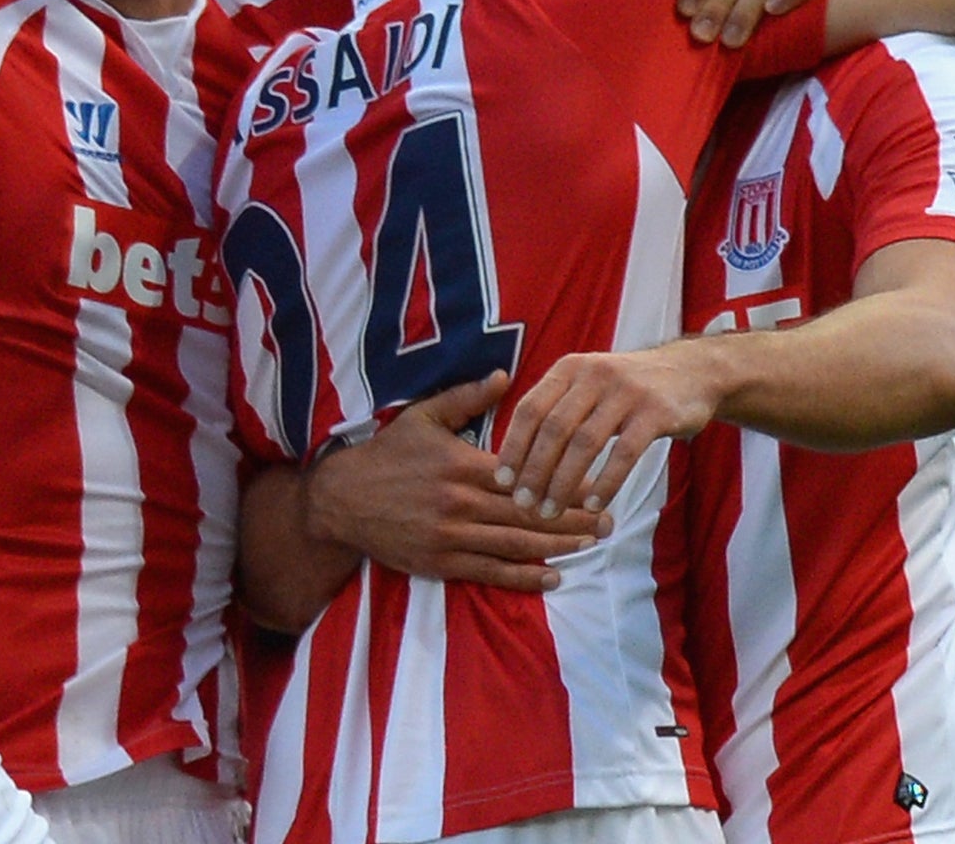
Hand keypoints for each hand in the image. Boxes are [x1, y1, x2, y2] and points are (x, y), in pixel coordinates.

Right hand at [308, 372, 607, 590]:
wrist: (343, 498)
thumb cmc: (387, 454)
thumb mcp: (423, 416)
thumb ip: (467, 397)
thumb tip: (504, 375)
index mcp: (462, 465)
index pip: (526, 476)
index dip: (564, 482)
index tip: (597, 485)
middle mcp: (460, 503)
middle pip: (529, 514)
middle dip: (574, 519)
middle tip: (611, 523)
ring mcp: (450, 536)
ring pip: (515, 545)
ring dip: (558, 548)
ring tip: (592, 547)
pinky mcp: (440, 563)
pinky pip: (490, 572)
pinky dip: (524, 577)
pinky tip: (552, 578)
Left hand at [493, 344, 721, 516]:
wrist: (691, 372)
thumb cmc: (626, 389)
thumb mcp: (587, 385)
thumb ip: (555, 410)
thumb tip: (514, 459)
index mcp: (569, 368)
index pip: (530, 409)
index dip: (513, 446)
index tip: (502, 482)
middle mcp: (594, 374)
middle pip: (554, 429)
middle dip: (534, 471)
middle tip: (524, 505)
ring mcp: (627, 391)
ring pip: (585, 443)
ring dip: (564, 483)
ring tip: (551, 512)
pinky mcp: (656, 412)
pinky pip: (624, 454)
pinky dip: (605, 483)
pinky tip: (593, 505)